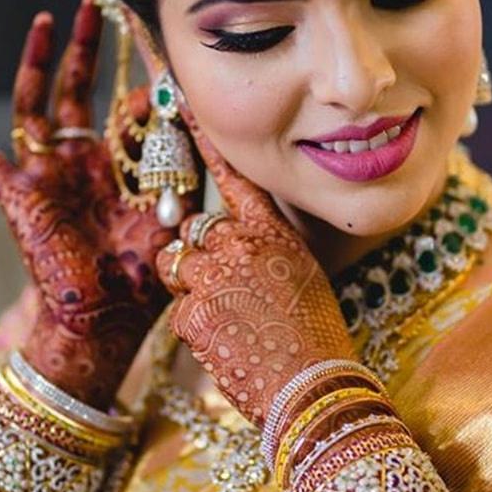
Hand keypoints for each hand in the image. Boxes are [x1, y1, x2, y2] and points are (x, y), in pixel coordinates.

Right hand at [0, 0, 198, 405]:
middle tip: (98, 4)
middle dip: (87, 49)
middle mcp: (80, 165)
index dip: (139, 81)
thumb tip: (196, 112)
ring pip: (33, 105)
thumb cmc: (149, 278)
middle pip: (78, 92)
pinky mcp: (16, 196)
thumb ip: (186, 166)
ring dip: (40, 63)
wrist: (109, 321)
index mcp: (120, 170)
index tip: (156, 49)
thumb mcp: (177, 212)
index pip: (125, 109)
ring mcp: (45, 177)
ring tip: (52, 19)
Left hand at [155, 99, 355, 426]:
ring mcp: (212, 276)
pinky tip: (226, 345)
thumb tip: (238, 245)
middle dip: (198, 254)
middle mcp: (240, 244)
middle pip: (193, 227)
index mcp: (272, 230)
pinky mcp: (193, 313)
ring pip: (174, 265)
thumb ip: (268, 249)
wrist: (314, 387)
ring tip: (224, 318)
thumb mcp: (304, 275)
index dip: (205, 143)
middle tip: (223, 288)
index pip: (234, 177)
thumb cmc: (317, 337)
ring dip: (188, 286)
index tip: (181, 104)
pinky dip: (195, 328)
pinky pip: (178, 310)